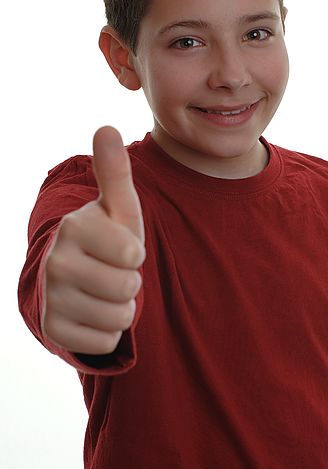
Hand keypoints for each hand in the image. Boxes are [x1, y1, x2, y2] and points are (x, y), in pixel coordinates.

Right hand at [41, 126, 145, 354]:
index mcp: (75, 227)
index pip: (132, 253)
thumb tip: (106, 127)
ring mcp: (51, 298)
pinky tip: (94, 312)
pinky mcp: (53, 330)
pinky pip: (106, 340)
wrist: (79, 278)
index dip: (135, 254)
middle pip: (128, 287)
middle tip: (113, 272)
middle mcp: (56, 262)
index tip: (120, 248)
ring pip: (119, 317)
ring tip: (105, 291)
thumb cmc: (108, 239)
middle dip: (130, 283)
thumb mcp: (117, 209)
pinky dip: (108, 330)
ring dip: (122, 307)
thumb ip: (115, 173)